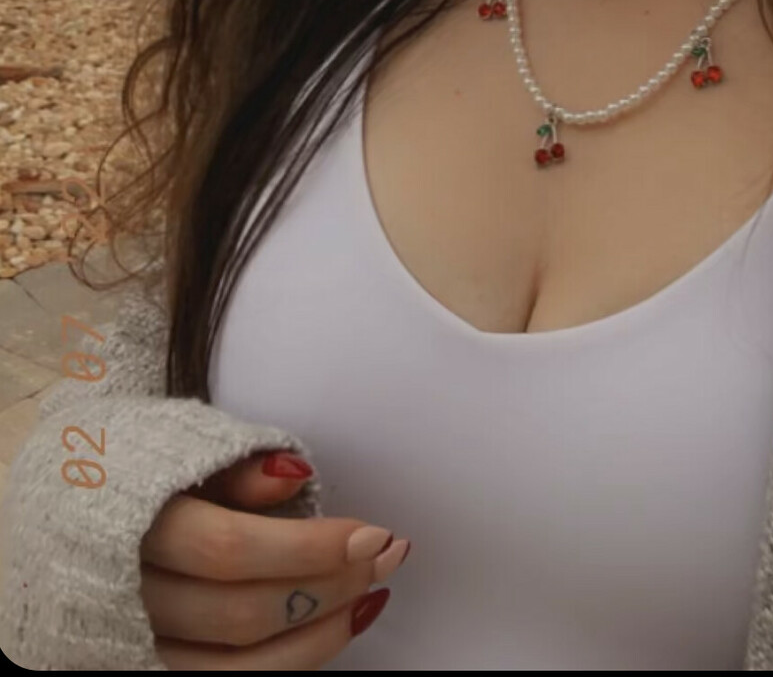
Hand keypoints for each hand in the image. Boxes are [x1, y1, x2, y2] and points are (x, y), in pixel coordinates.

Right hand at [139, 450, 410, 669]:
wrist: (59, 513)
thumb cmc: (127, 472)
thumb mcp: (171, 446)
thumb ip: (234, 465)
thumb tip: (298, 474)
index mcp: (127, 525)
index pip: (228, 549)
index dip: (307, 547)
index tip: (372, 532)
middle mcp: (125, 598)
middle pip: (240, 613)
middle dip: (328, 586)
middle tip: (384, 555)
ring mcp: (130, 647)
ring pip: (236, 666)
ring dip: (317, 635)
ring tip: (369, 597)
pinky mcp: (143, 670)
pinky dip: (286, 665)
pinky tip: (328, 631)